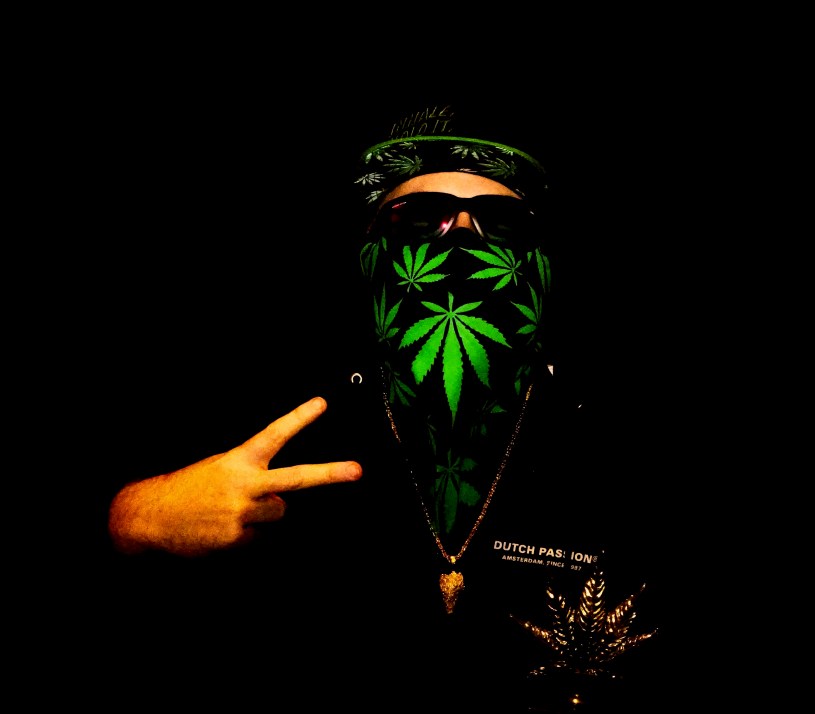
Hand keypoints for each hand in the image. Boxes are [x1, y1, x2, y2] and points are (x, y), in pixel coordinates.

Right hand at [108, 397, 360, 556]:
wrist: (150, 517)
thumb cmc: (189, 488)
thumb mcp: (219, 467)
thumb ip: (253, 474)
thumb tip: (284, 496)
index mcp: (238, 460)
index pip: (274, 434)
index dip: (299, 418)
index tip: (322, 403)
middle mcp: (244, 484)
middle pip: (296, 478)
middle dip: (329, 473)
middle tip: (357, 470)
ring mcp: (242, 513)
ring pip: (279, 512)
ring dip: (265, 513)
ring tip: (234, 510)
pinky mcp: (237, 539)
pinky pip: (259, 537)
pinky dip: (247, 534)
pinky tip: (223, 529)